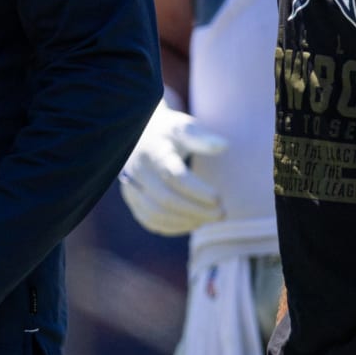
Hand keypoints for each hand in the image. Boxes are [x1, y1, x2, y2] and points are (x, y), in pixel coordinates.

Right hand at [118, 100, 227, 234]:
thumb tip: (224, 145)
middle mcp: (137, 170)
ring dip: (185, 221)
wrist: (139, 133)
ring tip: (209, 219)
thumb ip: (201, 137)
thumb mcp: (183, 127)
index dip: (197, 190)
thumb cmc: (168, 131)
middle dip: (196, 210)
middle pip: (165, 198)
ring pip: (156, 213)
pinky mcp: (131, 198)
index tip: (218, 198)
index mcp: (152, 150)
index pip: (174, 175)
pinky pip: (149, 220)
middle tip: (222, 214)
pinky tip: (193, 223)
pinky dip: (172, 226)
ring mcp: (131, 186)